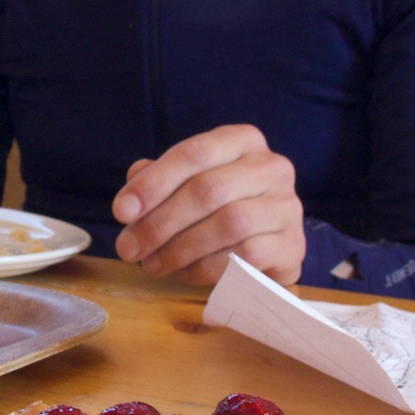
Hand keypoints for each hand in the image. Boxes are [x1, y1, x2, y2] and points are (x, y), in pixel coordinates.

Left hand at [112, 125, 305, 286]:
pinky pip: (244, 257)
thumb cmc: (220, 207)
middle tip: (128, 248)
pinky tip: (184, 273)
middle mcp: (271, 166)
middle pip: (207, 190)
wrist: (269, 243)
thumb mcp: (188, 183)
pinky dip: (205, 268)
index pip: (193, 154)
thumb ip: (158, 182)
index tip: (121, 211)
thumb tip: (130, 201)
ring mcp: (287, 206)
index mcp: (242, 141)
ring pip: (227, 224)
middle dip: (159, 223)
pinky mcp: (293, 246)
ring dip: (179, 249)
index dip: (152, 184)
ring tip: (151, 264)